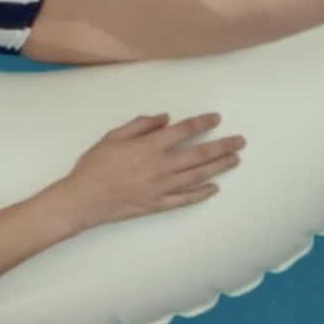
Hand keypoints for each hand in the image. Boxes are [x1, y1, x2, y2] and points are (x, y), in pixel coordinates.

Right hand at [49, 113, 242, 230]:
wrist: (84, 198)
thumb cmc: (94, 165)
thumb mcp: (113, 136)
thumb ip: (140, 125)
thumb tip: (164, 118)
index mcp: (150, 146)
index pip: (184, 131)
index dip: (202, 123)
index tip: (216, 119)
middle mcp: (161, 166)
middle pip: (199, 153)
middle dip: (222, 146)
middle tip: (240, 141)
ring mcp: (161, 187)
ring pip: (198, 175)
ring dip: (219, 167)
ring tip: (235, 160)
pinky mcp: (158, 204)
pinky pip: (185, 199)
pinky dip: (201, 194)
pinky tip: (214, 188)